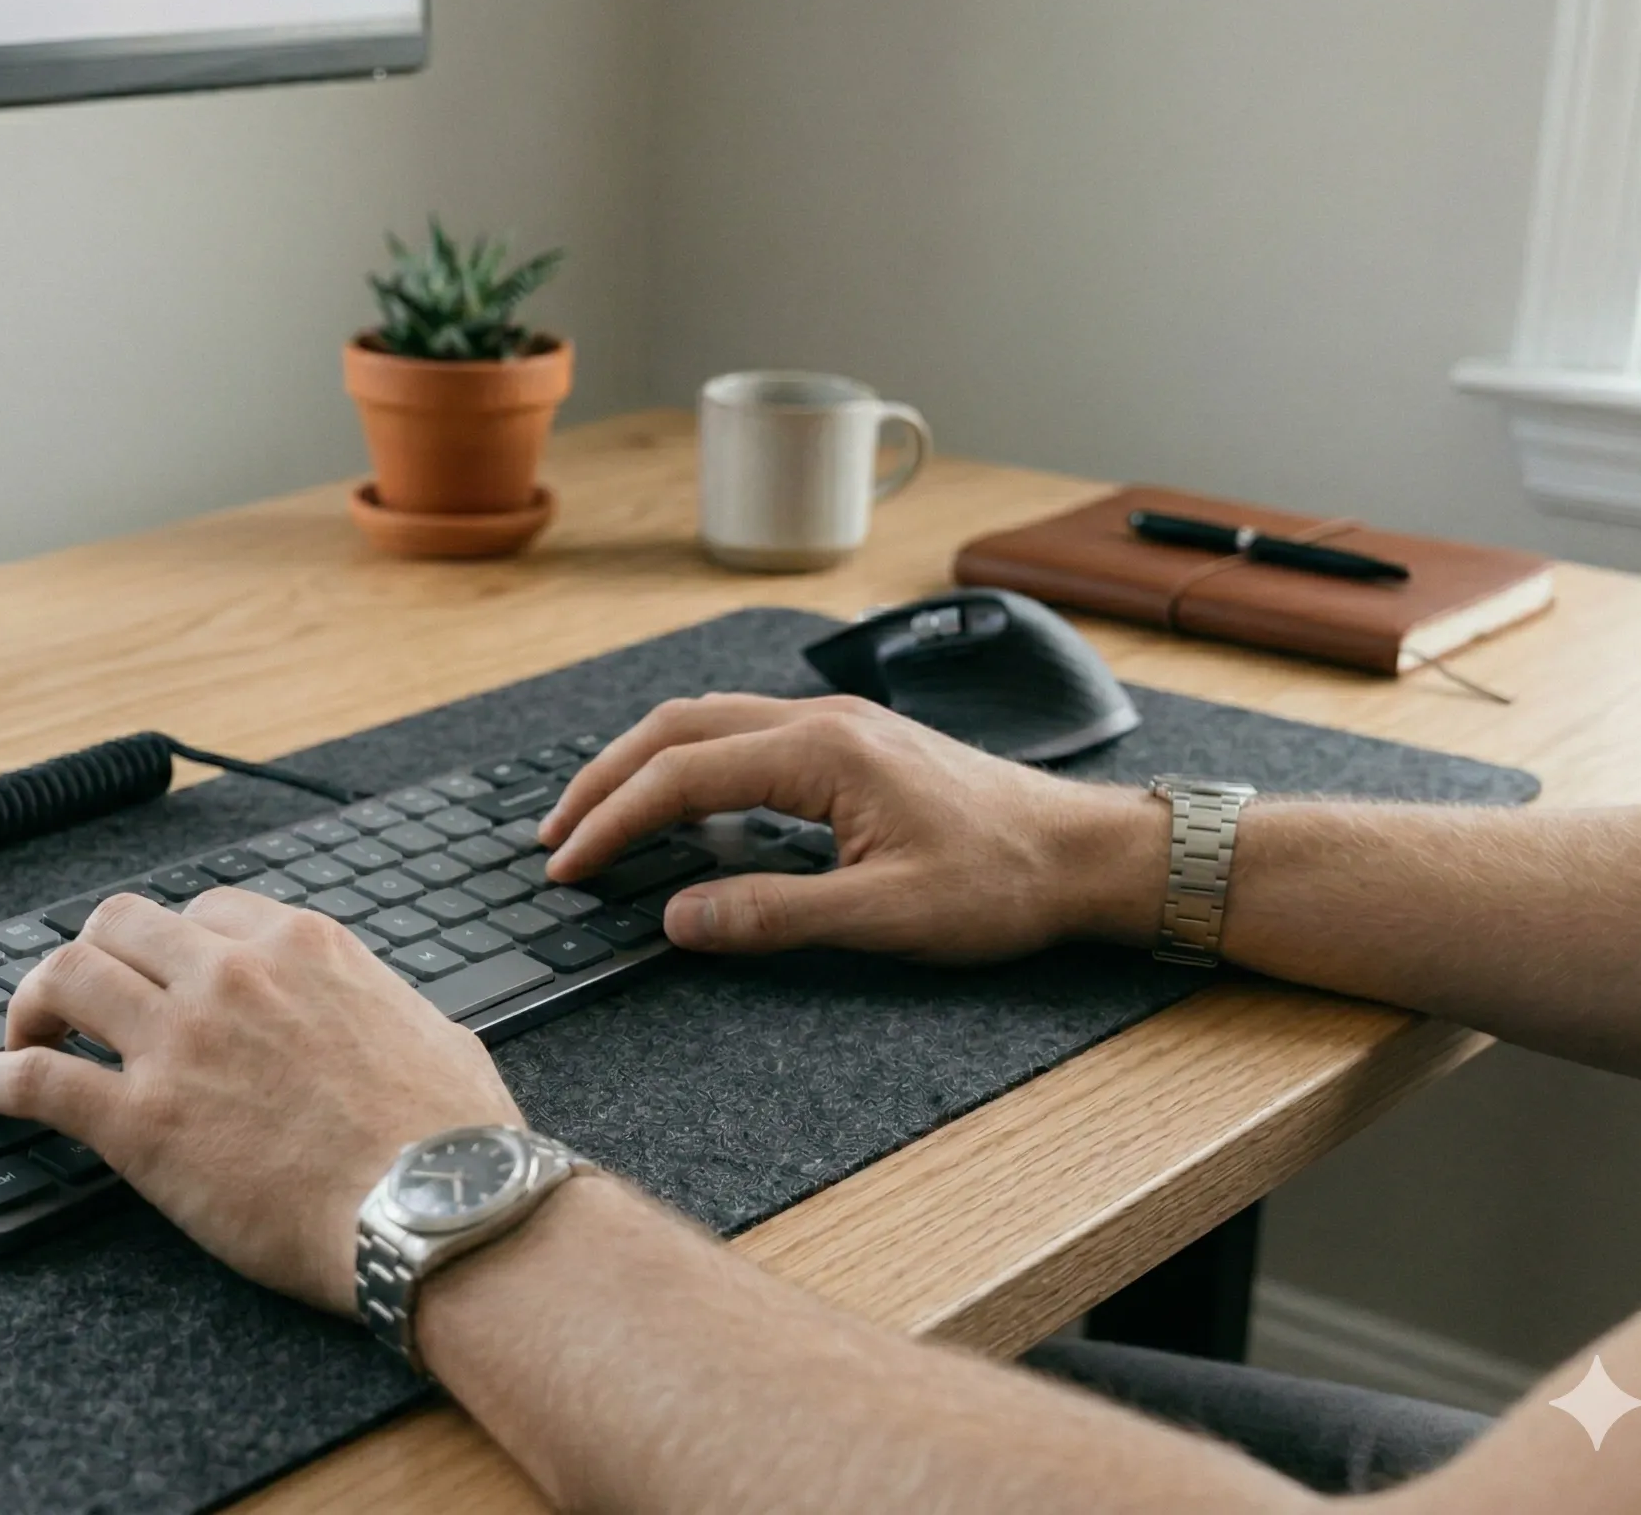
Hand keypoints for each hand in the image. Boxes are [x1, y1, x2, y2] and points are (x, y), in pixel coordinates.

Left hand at [0, 889, 522, 1310]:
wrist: (440, 1210)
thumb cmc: (455, 1139)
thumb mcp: (431, 1030)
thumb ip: (380, 1006)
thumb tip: (381, 1018)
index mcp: (301, 946)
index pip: (204, 911)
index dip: (170, 946)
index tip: (160, 977)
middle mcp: (230, 975)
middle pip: (118, 925)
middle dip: (92, 958)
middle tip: (81, 1003)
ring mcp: (180, 1043)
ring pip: (65, 976)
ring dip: (33, 1004)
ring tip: (24, 1038)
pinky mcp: (142, 1122)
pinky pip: (38, 1080)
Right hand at [540, 695, 1159, 963]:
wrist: (1088, 854)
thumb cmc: (1003, 883)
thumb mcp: (885, 916)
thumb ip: (773, 915)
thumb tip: (678, 918)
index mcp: (821, 751)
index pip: (681, 776)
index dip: (613, 822)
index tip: (566, 868)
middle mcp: (820, 721)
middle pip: (676, 728)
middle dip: (603, 780)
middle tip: (553, 837)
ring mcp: (836, 727)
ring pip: (706, 722)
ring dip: (641, 765)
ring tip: (594, 816)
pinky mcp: (851, 745)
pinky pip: (742, 735)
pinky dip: (686, 764)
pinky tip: (676, 804)